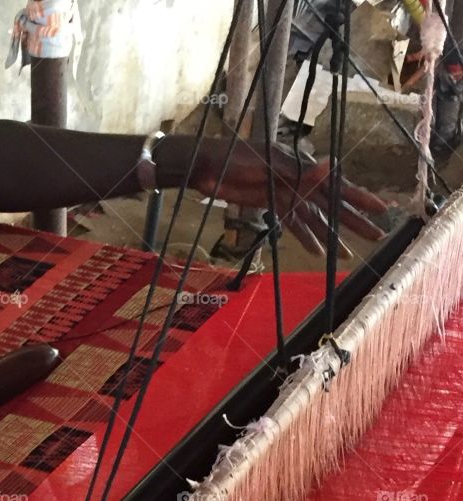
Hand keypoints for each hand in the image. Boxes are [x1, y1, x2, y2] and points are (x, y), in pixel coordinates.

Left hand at [160, 136, 388, 254]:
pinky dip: (306, 238)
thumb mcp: (269, 163)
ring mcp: (287, 195)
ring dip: (332, 236)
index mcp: (304, 167)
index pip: (338, 186)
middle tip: (377, 237)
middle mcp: (300, 182)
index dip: (359, 198)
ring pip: (316, 219)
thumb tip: (331, 166)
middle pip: (332, 206)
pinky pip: (294, 224)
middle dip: (353, 222)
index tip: (380, 209)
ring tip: (348, 255)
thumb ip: (301, 171)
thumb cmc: (236, 157)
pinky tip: (317, 253)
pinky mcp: (273, 206)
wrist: (208, 165)